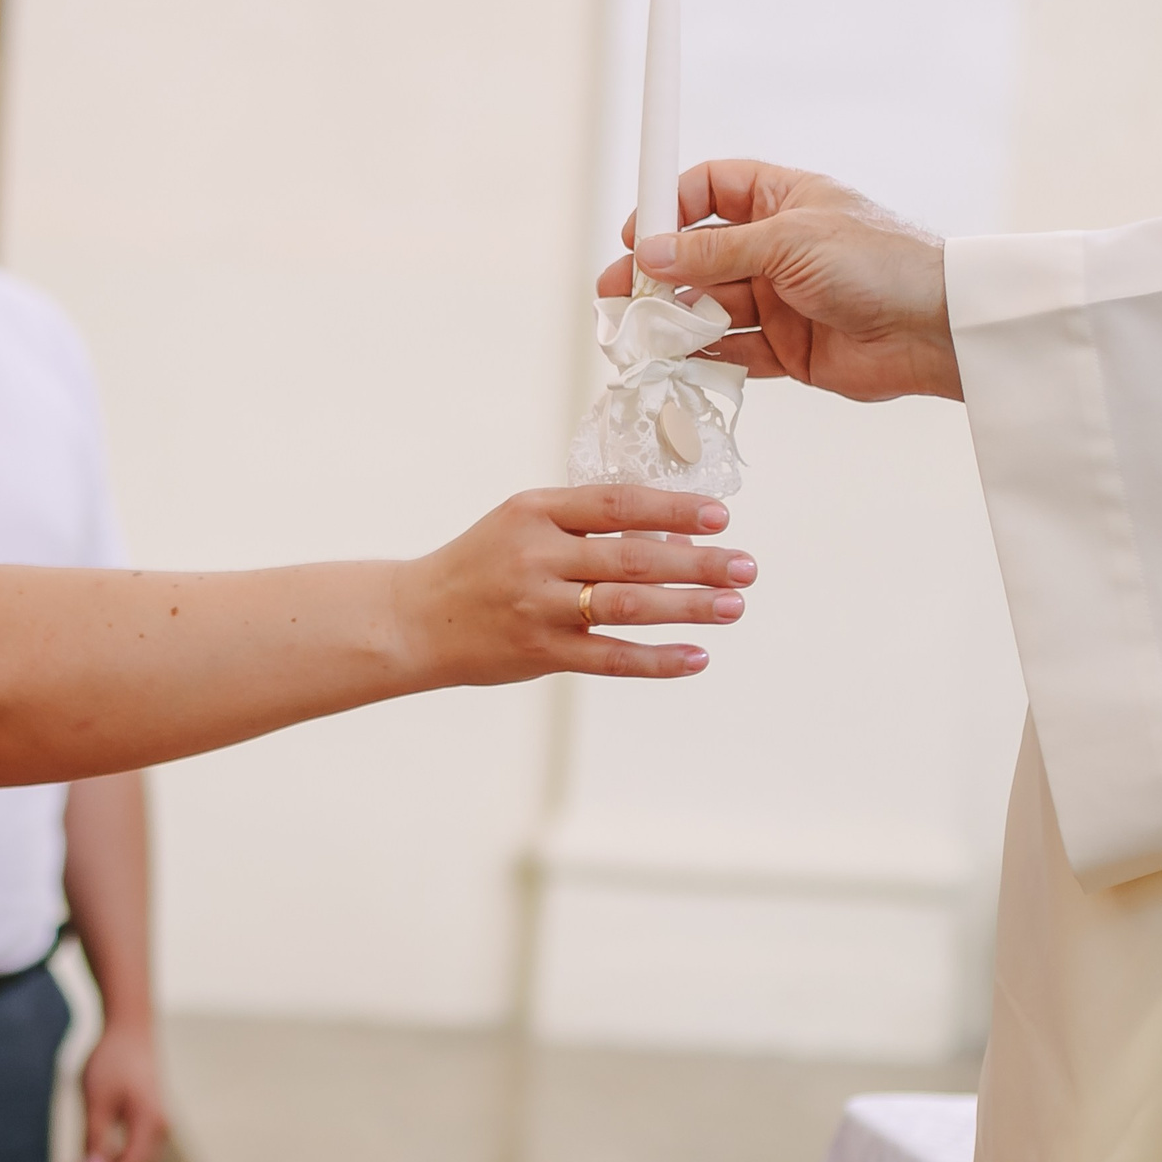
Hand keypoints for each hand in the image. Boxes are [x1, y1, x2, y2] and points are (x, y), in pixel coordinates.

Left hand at [72, 1020, 169, 1161]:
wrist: (129, 1029)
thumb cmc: (111, 1060)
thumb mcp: (97, 1101)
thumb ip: (95, 1140)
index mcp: (151, 1124)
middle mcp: (160, 1129)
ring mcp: (158, 1126)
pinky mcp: (150, 1121)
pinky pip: (135, 1154)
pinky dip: (113, 1161)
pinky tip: (90, 1152)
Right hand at [401, 485, 756, 684]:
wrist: (414, 620)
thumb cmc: (482, 566)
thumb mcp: (524, 527)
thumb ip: (587, 529)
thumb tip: (672, 537)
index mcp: (534, 511)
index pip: (616, 502)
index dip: (674, 508)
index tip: (721, 516)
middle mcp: (536, 556)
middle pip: (633, 555)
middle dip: (698, 562)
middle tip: (746, 566)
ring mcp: (537, 606)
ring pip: (627, 605)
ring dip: (688, 606)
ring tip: (733, 607)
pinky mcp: (538, 652)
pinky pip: (609, 657)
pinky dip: (657, 659)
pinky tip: (696, 657)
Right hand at [597, 160, 959, 401]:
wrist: (936, 328)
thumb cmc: (879, 262)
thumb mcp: (789, 242)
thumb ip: (716, 253)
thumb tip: (651, 253)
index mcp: (783, 199)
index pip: (710, 188)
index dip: (670, 206)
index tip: (637, 232)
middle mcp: (778, 246)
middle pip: (699, 254)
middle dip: (656, 271)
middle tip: (616, 291)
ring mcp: (781, 298)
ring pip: (710, 305)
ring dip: (673, 317)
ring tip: (635, 331)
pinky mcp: (788, 348)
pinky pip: (732, 350)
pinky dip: (702, 355)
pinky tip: (673, 359)